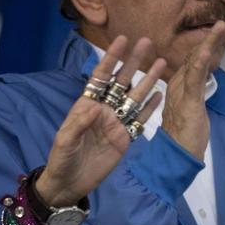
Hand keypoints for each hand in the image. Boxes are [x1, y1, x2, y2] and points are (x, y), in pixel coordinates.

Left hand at [37, 35, 166, 205]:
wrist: (70, 183)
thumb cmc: (62, 159)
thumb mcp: (65, 141)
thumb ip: (79, 123)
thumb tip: (97, 107)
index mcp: (87, 105)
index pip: (101, 77)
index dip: (111, 59)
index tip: (122, 40)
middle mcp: (104, 110)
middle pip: (122, 81)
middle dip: (133, 62)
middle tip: (147, 42)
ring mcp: (116, 123)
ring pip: (135, 98)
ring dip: (148, 80)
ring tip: (161, 63)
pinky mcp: (126, 138)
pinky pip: (140, 120)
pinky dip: (150, 108)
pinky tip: (161, 95)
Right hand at [160, 19, 224, 158]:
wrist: (176, 155)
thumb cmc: (186, 135)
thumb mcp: (196, 107)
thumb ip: (200, 89)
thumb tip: (209, 76)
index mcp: (180, 83)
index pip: (199, 57)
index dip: (215, 42)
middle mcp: (178, 82)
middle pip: (199, 54)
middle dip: (218, 37)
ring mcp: (182, 90)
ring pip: (197, 59)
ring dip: (213, 41)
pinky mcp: (187, 100)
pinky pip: (195, 76)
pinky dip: (203, 59)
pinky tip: (211, 47)